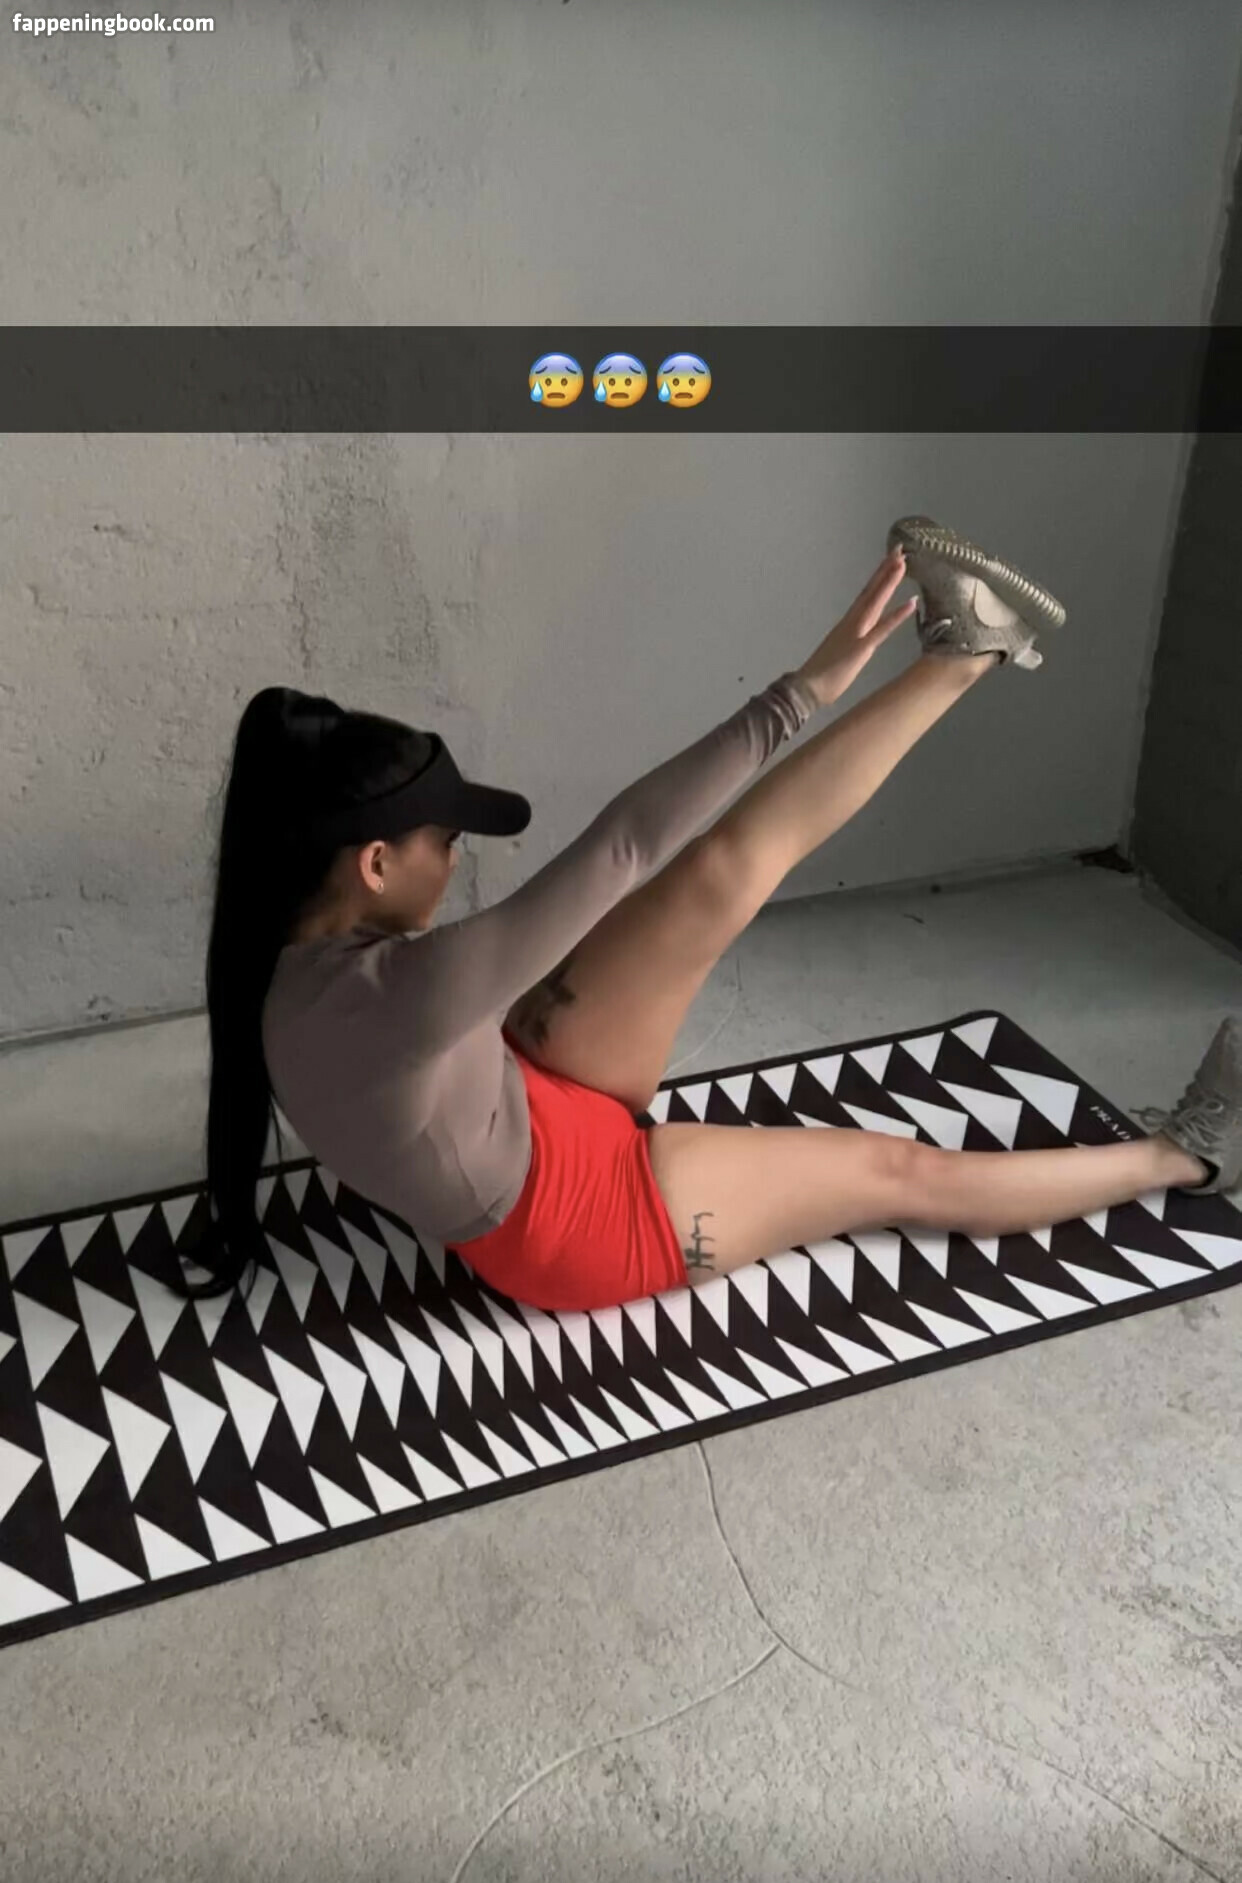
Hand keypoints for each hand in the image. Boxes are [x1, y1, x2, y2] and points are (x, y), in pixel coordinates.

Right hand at [796, 546, 917, 707]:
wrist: (804, 690)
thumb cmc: (819, 679)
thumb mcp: (839, 656)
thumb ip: (849, 645)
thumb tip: (856, 644)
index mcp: (847, 626)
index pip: (866, 596)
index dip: (879, 578)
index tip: (891, 561)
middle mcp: (851, 624)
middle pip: (871, 592)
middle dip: (885, 570)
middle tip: (899, 549)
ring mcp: (855, 634)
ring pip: (875, 603)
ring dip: (889, 582)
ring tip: (902, 563)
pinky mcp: (860, 649)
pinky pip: (881, 630)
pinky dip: (897, 616)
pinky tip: (911, 603)